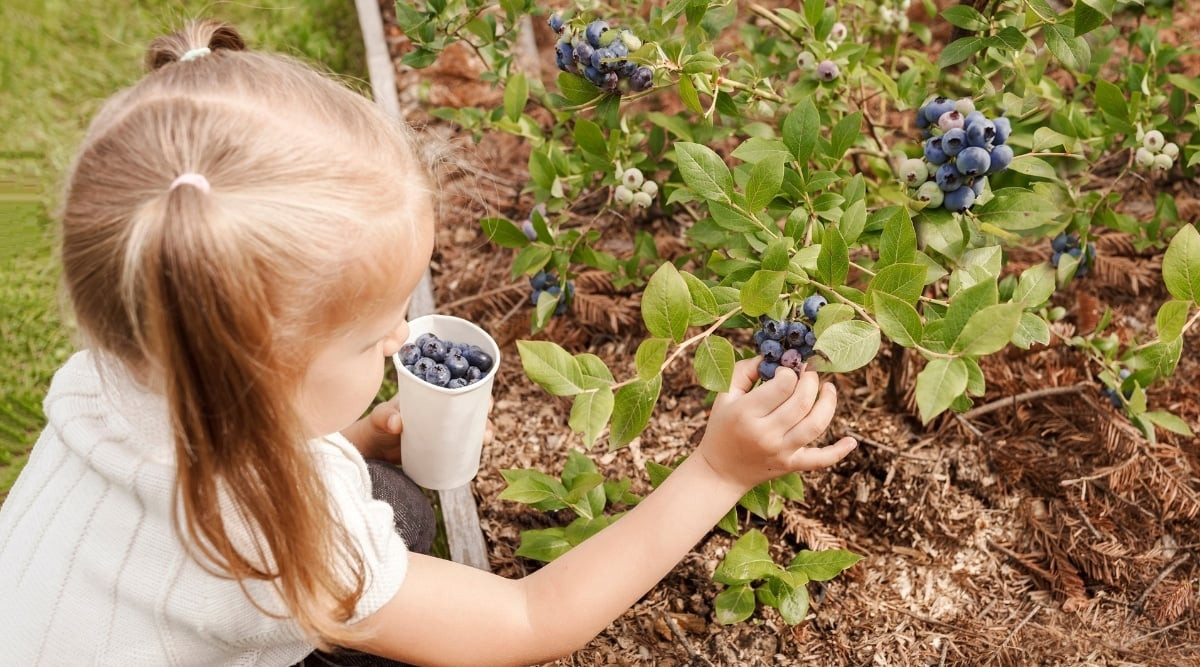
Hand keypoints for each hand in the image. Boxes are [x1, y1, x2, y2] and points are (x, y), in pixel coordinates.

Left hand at [341, 398, 495, 465]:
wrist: (373, 448)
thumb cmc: (376, 425)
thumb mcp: (380, 418)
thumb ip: (385, 417)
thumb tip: (396, 422)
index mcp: (428, 390)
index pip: (455, 380)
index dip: (473, 383)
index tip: (483, 391)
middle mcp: (440, 405)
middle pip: (468, 401)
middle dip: (484, 406)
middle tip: (488, 416)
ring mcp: (443, 424)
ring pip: (469, 422)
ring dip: (483, 426)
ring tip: (486, 437)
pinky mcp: (443, 442)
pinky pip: (463, 440)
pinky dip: (474, 443)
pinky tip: (482, 448)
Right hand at [698, 356, 855, 489]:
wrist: (720, 472)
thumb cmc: (721, 427)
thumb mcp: (724, 396)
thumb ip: (745, 370)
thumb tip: (771, 356)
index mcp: (746, 413)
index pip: (783, 385)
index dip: (789, 372)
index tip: (785, 371)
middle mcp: (765, 434)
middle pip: (802, 401)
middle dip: (811, 380)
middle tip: (810, 372)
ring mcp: (781, 452)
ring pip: (816, 425)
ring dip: (829, 403)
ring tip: (829, 388)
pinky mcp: (791, 465)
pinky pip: (820, 460)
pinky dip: (839, 452)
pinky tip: (852, 440)